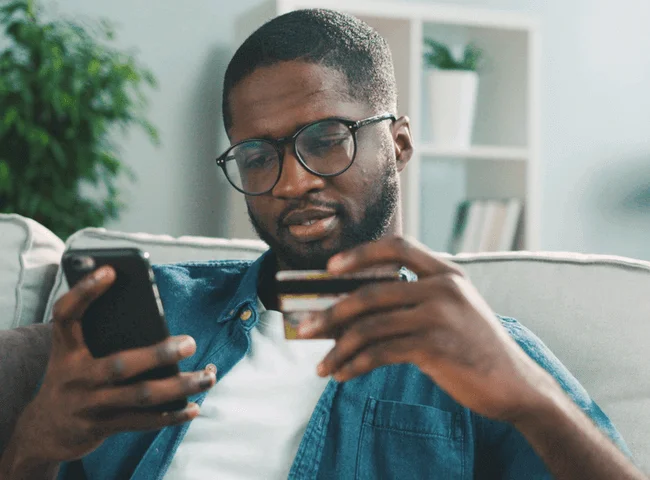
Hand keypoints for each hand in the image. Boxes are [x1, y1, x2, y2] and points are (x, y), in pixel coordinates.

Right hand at [9, 266, 214, 463]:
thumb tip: (152, 317)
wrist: (43, 432)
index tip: (111, 270)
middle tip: (191, 343)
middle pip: (121, 364)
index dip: (84, 292)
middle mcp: (75, 376)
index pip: (67, 315)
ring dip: (180, 386)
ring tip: (208, 377)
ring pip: (141, 395)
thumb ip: (99, 336)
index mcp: (66, 349)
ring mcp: (89, 404)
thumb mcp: (72, 355)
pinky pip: (142, 421)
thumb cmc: (72, 379)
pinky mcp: (101, 427)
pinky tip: (194, 407)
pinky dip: (172, 415)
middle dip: (159, 354)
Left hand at [297, 236, 558, 421]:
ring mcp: (439, 317)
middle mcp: (442, 288)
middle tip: (305, 327)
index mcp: (446, 273)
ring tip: (321, 365)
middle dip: (331, 312)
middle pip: (371, 292)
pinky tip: (342, 375)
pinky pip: (380, 353)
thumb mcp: (453, 310)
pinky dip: (354, 365)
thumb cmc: (474, 347)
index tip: (331, 267)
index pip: (398, 246)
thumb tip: (354, 307)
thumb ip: (415, 299)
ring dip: (338, 347)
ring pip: (370, 326)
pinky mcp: (435, 348)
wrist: (514, 384)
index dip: (361, 253)